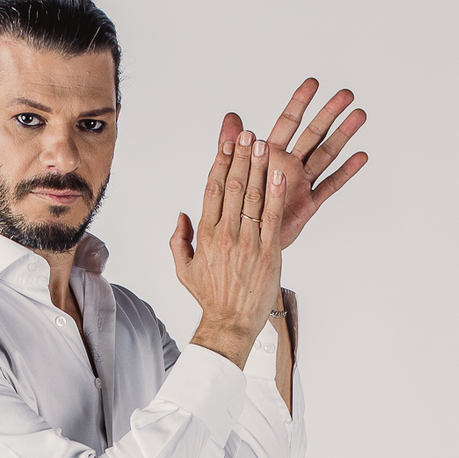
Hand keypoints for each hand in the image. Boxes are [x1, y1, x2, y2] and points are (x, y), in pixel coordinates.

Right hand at [170, 130, 285, 368]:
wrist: (230, 323)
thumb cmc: (210, 297)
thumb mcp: (184, 269)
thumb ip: (179, 240)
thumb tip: (181, 215)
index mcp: (205, 235)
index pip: (213, 190)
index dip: (221, 163)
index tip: (227, 144)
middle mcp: (226, 235)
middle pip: (235, 186)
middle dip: (242, 157)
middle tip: (248, 134)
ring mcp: (248, 243)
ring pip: (254, 197)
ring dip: (260, 167)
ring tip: (264, 144)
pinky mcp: (269, 253)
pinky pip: (273, 217)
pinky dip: (277, 194)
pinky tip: (279, 174)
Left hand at [219, 80, 366, 248]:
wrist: (243, 243)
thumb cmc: (237, 209)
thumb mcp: (231, 174)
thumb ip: (233, 147)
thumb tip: (231, 117)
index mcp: (270, 156)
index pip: (287, 122)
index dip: (300, 102)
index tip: (313, 83)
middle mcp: (288, 166)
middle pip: (312, 134)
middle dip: (329, 113)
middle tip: (346, 94)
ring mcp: (301, 184)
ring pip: (326, 155)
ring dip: (343, 135)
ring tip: (359, 115)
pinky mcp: (308, 205)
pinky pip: (329, 186)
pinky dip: (345, 172)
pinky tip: (361, 156)